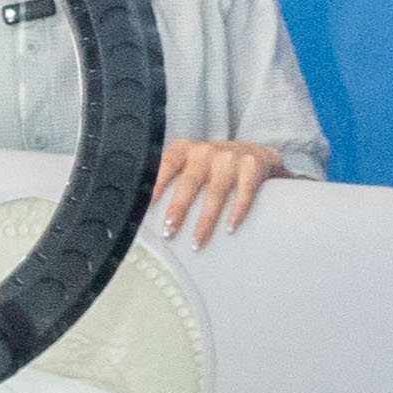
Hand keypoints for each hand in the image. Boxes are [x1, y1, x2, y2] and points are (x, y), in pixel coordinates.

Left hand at [151, 138, 281, 243]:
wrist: (252, 153)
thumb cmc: (210, 166)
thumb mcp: (188, 164)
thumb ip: (169, 179)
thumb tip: (140, 209)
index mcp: (183, 150)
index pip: (165, 165)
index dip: (155, 184)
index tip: (145, 205)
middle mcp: (205, 151)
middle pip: (189, 182)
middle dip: (178, 209)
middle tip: (169, 231)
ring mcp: (229, 158)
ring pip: (216, 192)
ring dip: (206, 219)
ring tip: (197, 241)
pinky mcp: (252, 167)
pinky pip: (244, 192)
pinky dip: (238, 211)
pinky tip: (230, 228)